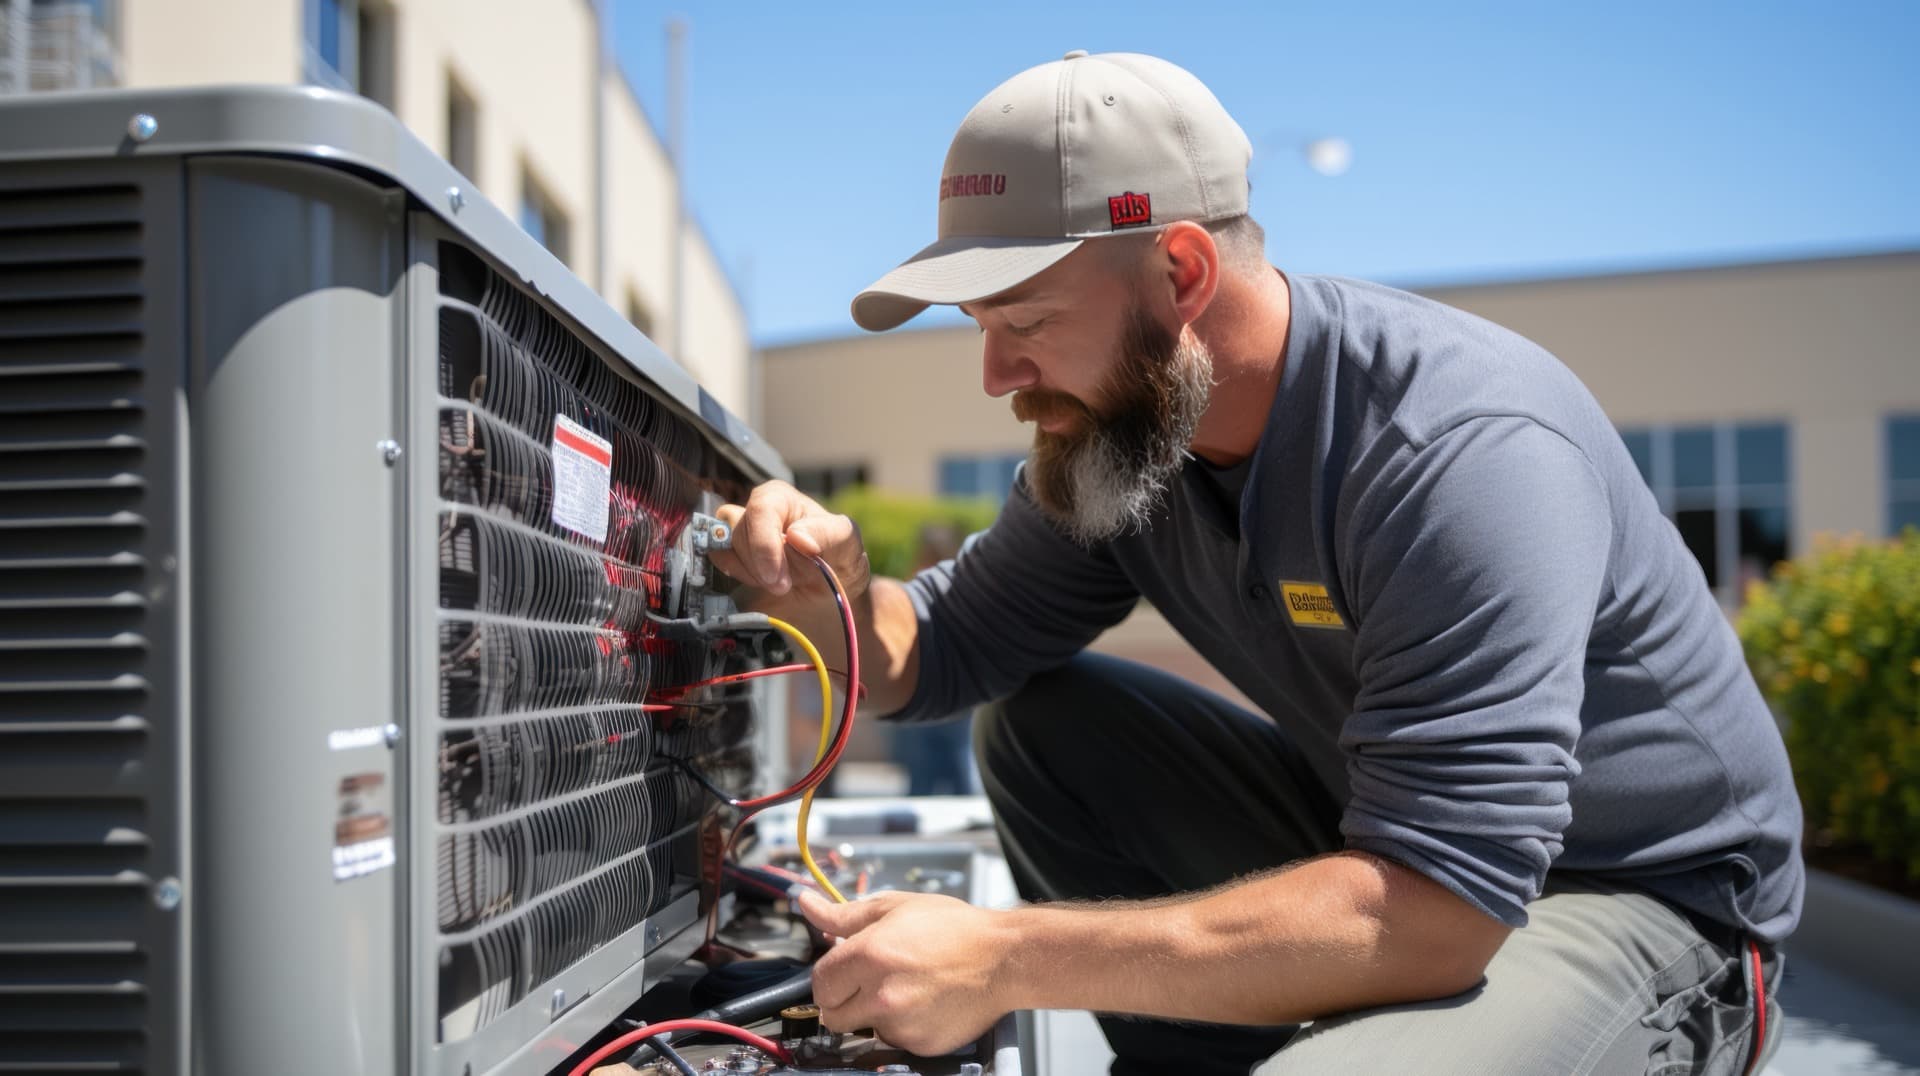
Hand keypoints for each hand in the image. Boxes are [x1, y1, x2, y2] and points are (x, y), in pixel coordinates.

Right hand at [710, 481, 871, 606]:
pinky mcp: (732, 557)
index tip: (777, 577)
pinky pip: (718, 561)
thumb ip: (826, 534)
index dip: (764, 544)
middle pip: (737, 531)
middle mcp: (756, 512)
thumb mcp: (846, 542)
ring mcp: (742, 534)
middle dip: (760, 565)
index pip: (760, 510)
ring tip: (779, 582)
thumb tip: (796, 535)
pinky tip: (761, 583)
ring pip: (724, 547)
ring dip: (750, 572)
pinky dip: (738, 576)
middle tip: (785, 585)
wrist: (828, 596)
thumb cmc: (839, 560)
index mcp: (781, 498)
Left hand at [797, 889, 1015, 1056]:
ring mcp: (901, 1025)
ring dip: (874, 1014)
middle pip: (832, 1016)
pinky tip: (924, 1003)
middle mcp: (881, 995)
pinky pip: (894, 1041)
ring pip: (863, 1029)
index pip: (818, 983)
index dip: (829, 976)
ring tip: (906, 988)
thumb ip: (842, 914)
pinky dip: (902, 1026)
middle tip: (871, 982)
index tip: (844, 971)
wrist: (1004, 958)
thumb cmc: (953, 928)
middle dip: (844, 1000)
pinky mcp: (920, 1045)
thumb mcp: (895, 908)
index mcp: (870, 955)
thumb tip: (805, 904)